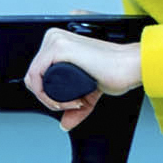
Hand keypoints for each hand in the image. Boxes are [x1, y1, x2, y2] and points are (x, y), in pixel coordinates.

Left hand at [28, 27, 144, 122]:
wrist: (130, 66)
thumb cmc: (114, 71)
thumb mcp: (87, 92)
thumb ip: (75, 107)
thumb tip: (64, 125)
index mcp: (57, 42)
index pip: (37, 74)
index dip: (48, 96)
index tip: (71, 104)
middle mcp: (54, 38)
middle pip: (33, 77)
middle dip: (49, 99)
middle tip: (73, 105)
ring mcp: (55, 41)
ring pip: (33, 78)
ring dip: (50, 99)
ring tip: (75, 103)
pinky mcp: (58, 47)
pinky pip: (37, 77)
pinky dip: (48, 96)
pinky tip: (71, 100)